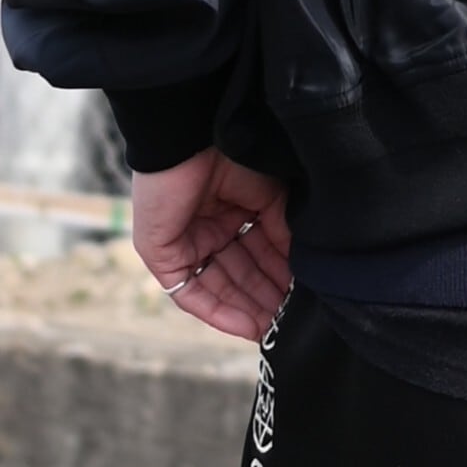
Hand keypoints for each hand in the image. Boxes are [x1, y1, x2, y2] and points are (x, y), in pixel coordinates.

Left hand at [130, 148, 292, 340]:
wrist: (192, 136)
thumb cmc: (232, 155)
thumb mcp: (270, 198)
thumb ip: (283, 234)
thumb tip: (302, 271)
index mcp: (230, 212)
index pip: (258, 255)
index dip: (281, 278)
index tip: (306, 300)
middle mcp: (206, 230)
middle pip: (240, 276)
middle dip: (267, 299)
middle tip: (294, 323)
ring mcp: (182, 244)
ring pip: (219, 289)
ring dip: (247, 311)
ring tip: (276, 329)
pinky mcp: (161, 256)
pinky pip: (191, 293)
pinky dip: (219, 311)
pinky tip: (249, 325)